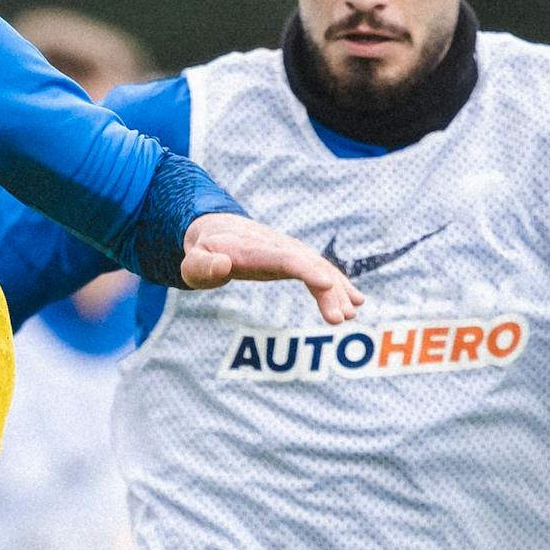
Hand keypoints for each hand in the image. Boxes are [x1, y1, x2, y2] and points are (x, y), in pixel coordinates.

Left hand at [181, 214, 362, 327]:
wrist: (214, 232)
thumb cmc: (201, 254)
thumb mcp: (193, 263)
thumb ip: (203, 267)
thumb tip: (223, 266)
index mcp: (253, 250)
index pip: (284, 258)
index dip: (306, 269)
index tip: (326, 284)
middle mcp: (277, 247)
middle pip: (309, 266)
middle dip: (329, 289)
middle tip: (343, 317)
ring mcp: (289, 252)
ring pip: (319, 268)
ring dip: (338, 291)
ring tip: (351, 315)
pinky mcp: (294, 259)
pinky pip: (320, 271)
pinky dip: (338, 286)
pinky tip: (356, 302)